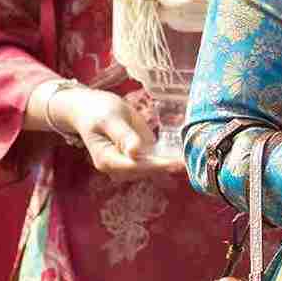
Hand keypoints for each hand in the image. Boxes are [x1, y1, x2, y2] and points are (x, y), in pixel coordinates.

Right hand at [50, 87, 180, 178]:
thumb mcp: (110, 118)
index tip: (178, 163)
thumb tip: (135, 152)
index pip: (136, 166)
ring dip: (169, 165)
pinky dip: (166, 160)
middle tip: (191, 160)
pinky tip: (181, 157)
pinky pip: (152, 162)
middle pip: (145, 171)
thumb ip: (123, 135)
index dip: (158, 165)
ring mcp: (126, 164)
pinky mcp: (135, 158)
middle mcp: (117, 167)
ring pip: (150, 169)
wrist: (90, 109)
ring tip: (190, 159)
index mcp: (107, 159)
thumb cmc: (98, 111)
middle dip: (166, 167)